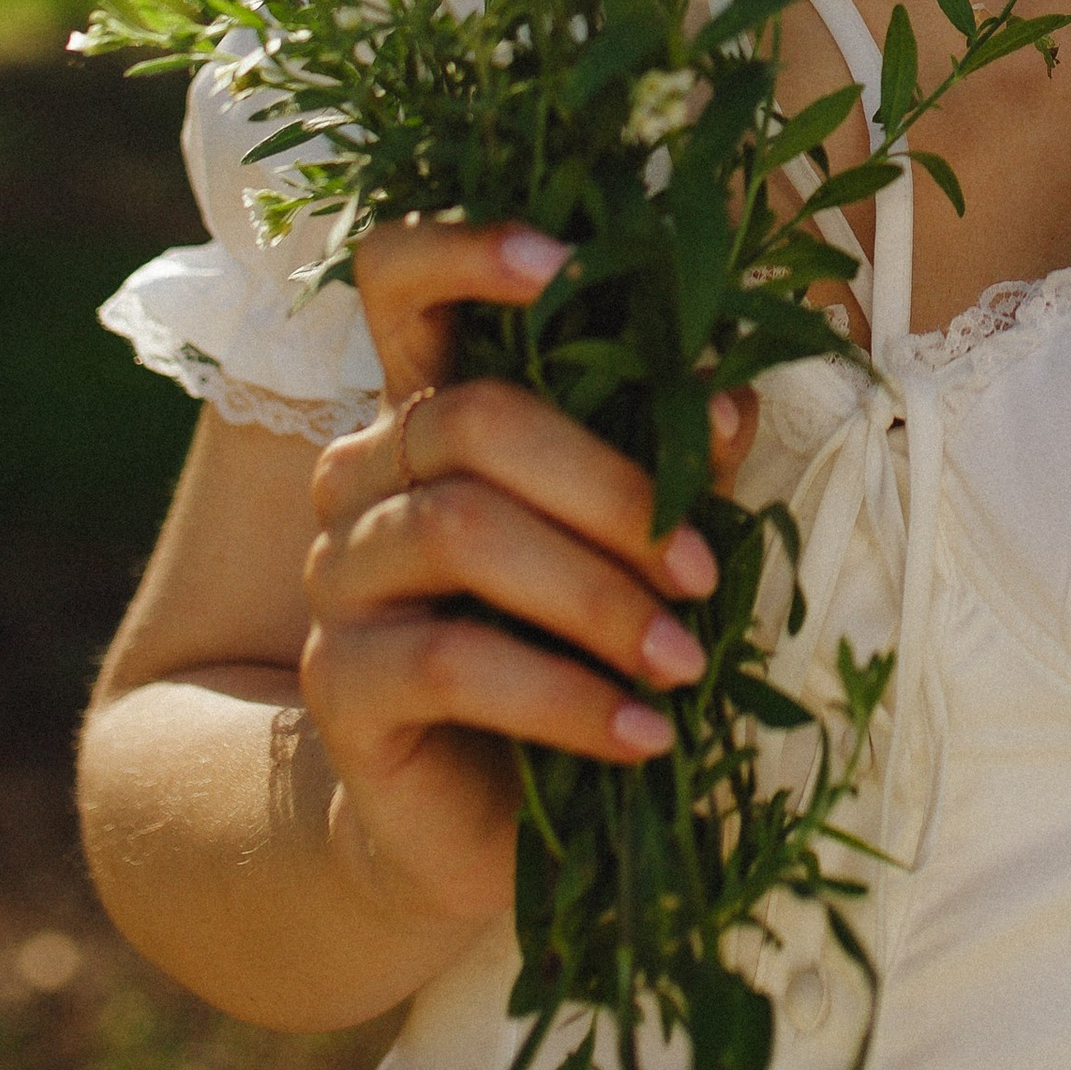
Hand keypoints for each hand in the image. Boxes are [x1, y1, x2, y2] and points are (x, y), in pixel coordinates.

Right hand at [301, 219, 757, 931]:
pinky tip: (642, 735)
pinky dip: (565, 697)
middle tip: (704, 571)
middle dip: (609, 488)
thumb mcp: (630, 547)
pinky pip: (450, 662)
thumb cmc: (564, 651)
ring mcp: (338, 574)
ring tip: (686, 661)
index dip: (463, 250)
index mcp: (432, 410)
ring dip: (596, 597)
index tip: (564, 258)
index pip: (396, 282)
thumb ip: (670, 467)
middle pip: (469, 418)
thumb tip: (731, 403)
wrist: (478, 819)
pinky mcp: (339, 683)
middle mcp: (365, 472)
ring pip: (460, 533)